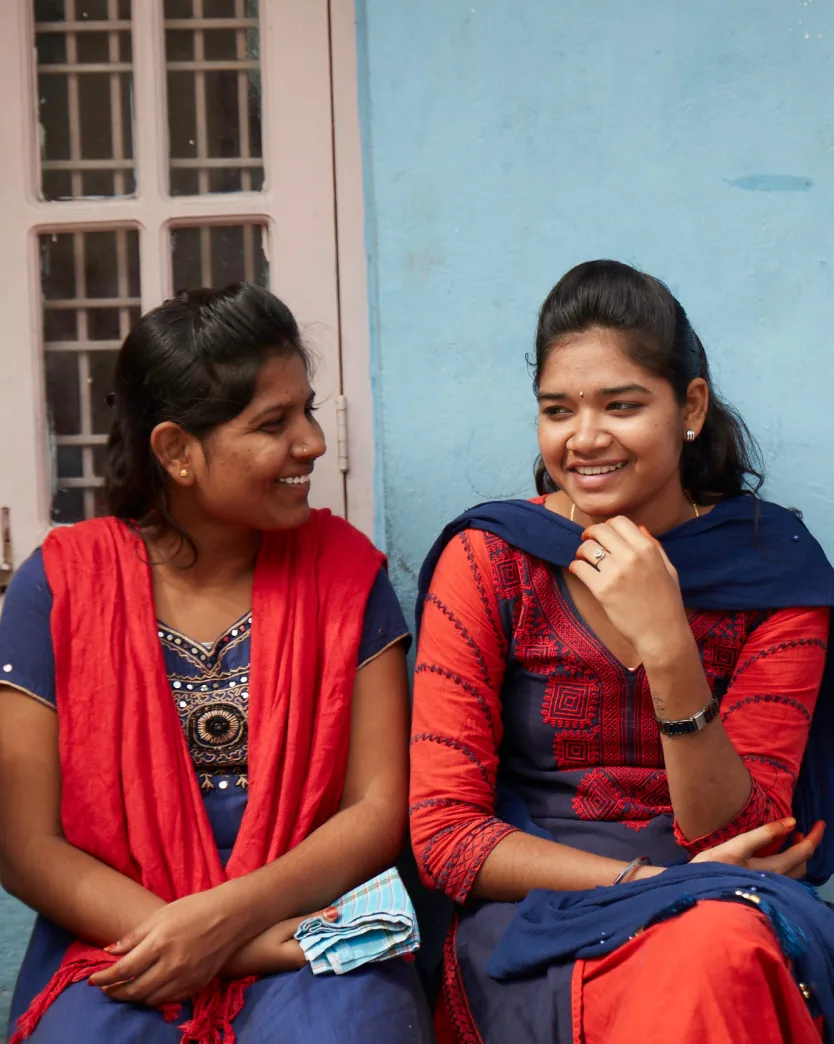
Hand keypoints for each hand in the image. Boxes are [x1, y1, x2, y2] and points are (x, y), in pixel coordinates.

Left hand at [89, 889, 250, 1005]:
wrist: (233, 915)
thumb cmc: (196, 908)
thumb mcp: (162, 915)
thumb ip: (135, 936)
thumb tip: (110, 952)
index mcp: (161, 943)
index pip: (124, 970)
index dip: (105, 978)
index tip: (93, 981)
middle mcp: (172, 965)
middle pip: (135, 990)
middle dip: (115, 992)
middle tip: (105, 989)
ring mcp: (186, 977)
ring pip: (150, 999)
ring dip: (133, 998)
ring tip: (124, 990)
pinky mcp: (198, 985)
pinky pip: (169, 1000)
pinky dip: (154, 999)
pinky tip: (148, 991)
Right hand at [222, 906, 337, 978]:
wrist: (227, 957)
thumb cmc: (253, 941)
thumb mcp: (282, 927)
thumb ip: (310, 921)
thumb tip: (338, 914)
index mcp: (305, 958)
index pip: (333, 944)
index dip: (344, 928)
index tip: (355, 910)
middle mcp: (304, 964)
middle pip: (327, 944)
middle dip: (336, 927)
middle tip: (348, 904)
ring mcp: (296, 962)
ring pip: (318, 943)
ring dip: (326, 929)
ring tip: (338, 908)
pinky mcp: (289, 957)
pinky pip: (309, 944)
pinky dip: (315, 933)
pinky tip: (318, 920)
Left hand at [569, 517, 688, 659]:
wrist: (662, 633)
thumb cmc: (667, 603)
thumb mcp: (668, 569)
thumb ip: (654, 546)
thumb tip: (639, 527)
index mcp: (648, 549)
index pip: (619, 521)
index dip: (608, 526)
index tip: (604, 536)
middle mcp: (631, 556)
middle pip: (600, 530)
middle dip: (591, 535)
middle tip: (588, 543)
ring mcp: (616, 573)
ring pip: (586, 548)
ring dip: (581, 551)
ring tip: (584, 559)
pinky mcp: (602, 590)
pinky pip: (579, 568)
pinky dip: (576, 567)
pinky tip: (580, 572)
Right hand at [691, 817, 824, 878]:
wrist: (696, 894)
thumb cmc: (712, 869)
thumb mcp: (736, 847)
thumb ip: (763, 834)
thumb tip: (792, 822)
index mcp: (773, 870)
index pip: (803, 853)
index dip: (814, 837)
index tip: (820, 823)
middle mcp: (776, 883)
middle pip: (802, 864)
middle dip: (808, 845)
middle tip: (806, 828)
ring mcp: (770, 889)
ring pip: (795, 873)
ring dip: (798, 855)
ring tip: (791, 838)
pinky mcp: (761, 891)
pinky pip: (785, 878)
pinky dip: (789, 863)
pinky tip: (779, 855)